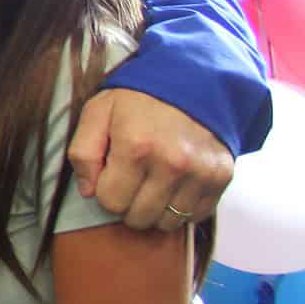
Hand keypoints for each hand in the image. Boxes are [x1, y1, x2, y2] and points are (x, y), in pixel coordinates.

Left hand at [69, 87, 233, 229]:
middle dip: (128, 203)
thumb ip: (83, 152)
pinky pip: (195, 216)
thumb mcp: (98, 112)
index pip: (111, 201)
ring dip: (155, 210)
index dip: (105, 191)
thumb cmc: (140, 99)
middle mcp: (172, 164)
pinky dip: (180, 208)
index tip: (111, 174)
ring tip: (152, 183)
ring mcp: (200, 173)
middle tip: (131, 180)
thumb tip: (88, 191)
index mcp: (136, 146)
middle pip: (139, 217)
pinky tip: (173, 186)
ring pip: (167, 223)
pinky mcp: (221, 179)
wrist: (194, 81)